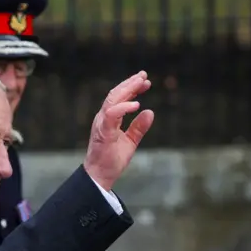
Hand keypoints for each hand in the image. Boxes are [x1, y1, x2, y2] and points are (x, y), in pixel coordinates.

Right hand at [84, 71, 153, 191]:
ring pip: (112, 100)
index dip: (132, 88)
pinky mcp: (103, 132)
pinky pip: (112, 115)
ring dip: (127, 89)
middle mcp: (103, 118)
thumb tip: (150, 112)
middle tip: (144, 75)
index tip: (146, 82)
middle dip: (130, 83)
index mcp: (109, 119)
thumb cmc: (111, 160)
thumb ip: (139, 127)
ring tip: (141, 82)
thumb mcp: (130, 141)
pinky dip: (123, 107)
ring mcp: (102, 124)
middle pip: (115, 94)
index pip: (120, 98)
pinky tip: (136, 104)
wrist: (100, 175)